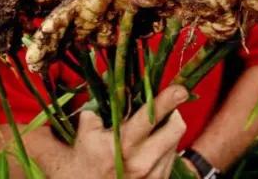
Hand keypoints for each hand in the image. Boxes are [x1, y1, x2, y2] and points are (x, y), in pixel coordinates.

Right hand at [67, 85, 188, 178]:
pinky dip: (164, 148)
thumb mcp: (76, 142)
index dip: (167, 100)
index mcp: (120, 146)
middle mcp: (140, 161)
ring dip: (168, 130)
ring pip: (175, 141)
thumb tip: (99, 96)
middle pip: (175, 126)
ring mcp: (152, 176)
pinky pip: (171, 159)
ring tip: (151, 129)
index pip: (150, 116)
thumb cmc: (76, 172)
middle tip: (166, 106)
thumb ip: (87, 118)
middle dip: (173, 111)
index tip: (182, 88)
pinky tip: (147, 149)